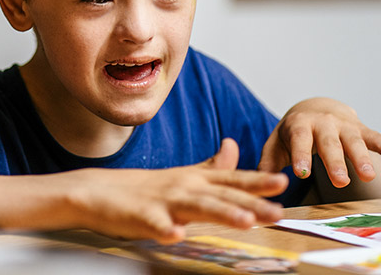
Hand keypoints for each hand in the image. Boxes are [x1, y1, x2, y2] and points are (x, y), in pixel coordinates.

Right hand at [63, 138, 286, 242]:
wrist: (96, 190)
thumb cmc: (143, 187)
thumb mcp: (182, 174)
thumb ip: (211, 166)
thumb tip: (233, 146)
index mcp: (195, 179)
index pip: (231, 180)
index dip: (257, 181)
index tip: (283, 183)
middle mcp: (184, 187)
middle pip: (223, 196)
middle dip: (252, 203)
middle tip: (278, 211)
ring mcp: (163, 201)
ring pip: (197, 207)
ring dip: (222, 214)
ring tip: (245, 223)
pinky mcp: (141, 216)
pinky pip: (155, 224)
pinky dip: (165, 228)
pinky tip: (177, 235)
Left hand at [258, 97, 380, 187]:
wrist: (315, 109)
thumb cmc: (293, 134)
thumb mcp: (277, 144)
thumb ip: (268, 162)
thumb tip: (259, 182)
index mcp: (299, 126)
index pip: (299, 140)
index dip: (300, 156)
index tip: (301, 173)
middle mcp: (323, 124)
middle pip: (329, 143)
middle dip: (335, 162)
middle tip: (339, 181)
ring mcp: (344, 126)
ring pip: (353, 141)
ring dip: (362, 158)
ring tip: (368, 176)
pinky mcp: (361, 129)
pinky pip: (375, 136)